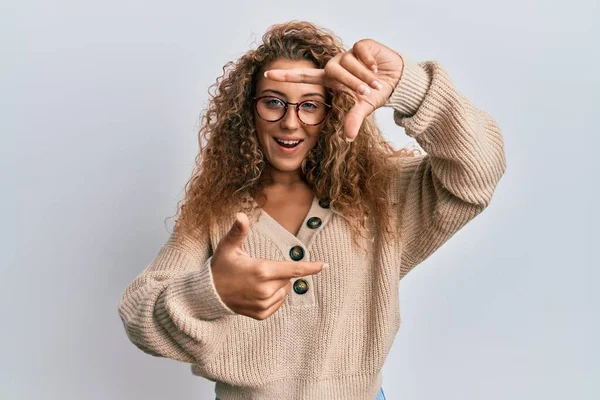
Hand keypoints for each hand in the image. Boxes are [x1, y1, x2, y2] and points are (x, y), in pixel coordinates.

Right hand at [211, 212, 326, 319]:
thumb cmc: (221, 266)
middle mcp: (265, 290)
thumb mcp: (228, 247)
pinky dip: (273, 297)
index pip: (293, 269)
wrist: (209, 294)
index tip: (325, 265)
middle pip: (287, 278)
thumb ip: (238, 231)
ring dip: (277, 285)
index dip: (311, 267)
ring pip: (284, 291)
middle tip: (259, 269)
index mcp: (261, 271)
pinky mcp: (261, 314)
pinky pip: (277, 303)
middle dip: (279, 272)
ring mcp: (263, 304)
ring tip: (256, 282)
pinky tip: (257, 292)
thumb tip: (241, 215)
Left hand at [264, 39, 403, 140]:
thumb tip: (348, 138)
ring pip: (348, 62)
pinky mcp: (361, 45)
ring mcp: (347, 54)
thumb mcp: (363, 108)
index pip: (303, 76)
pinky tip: (377, 67)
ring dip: (364, 75)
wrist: (396, 81)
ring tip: (376, 82)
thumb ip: (353, 120)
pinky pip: (360, 51)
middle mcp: (335, 65)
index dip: (286, 76)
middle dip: (351, 82)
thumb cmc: (375, 94)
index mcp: (330, 80)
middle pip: (333, 70)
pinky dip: (370, 62)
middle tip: (366, 91)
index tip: (267, 75)